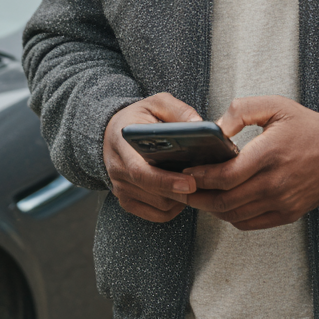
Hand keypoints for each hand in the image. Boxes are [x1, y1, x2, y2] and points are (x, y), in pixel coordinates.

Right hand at [103, 93, 200, 222]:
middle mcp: (118, 170)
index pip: (141, 171)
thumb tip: (198, 124)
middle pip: (154, 192)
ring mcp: (121, 189)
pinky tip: (183, 192)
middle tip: (207, 184)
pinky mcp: (127, 201)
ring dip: (181, 199)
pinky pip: (157, 214)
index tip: (191, 183)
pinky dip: (174, 208)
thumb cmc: (138, 117)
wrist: (111, 133)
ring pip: (159, 205)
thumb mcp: (156, 103)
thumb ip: (177, 110)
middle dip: (182, 191)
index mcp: (122, 144)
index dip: (167, 181)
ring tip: (198, 183)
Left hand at [184, 96, 318, 230]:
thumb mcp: (274, 105)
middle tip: (180, 189)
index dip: (201, 177)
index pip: (226, 176)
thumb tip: (216, 129)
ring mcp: (281, 202)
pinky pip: (249, 223)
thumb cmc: (304, 126)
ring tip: (196, 197)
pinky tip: (221, 204)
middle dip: (197, 197)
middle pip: (225, 201)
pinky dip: (230, 217)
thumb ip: (241, 110)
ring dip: (211, 209)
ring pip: (234, 215)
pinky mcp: (287, 214)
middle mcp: (275, 183)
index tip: (186, 171)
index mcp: (269, 154)